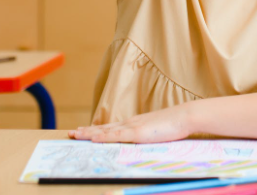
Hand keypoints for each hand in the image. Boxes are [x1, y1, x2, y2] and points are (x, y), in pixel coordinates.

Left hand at [69, 103, 191, 142]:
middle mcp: (130, 123)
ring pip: (106, 131)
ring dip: (89, 134)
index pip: (111, 127)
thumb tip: (144, 141)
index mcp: (135, 123)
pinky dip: (103, 137)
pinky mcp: (137, 133)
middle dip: (86, 131)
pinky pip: (116, 136)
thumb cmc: (175, 124)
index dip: (96, 129)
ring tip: (75, 135)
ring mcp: (133, 127)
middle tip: (71, 133)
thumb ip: (149, 134)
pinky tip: (93, 138)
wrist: (185, 116)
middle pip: (104, 127)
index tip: (84, 131)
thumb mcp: (158, 131)